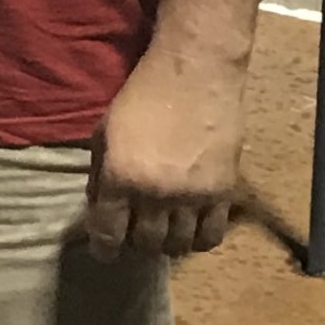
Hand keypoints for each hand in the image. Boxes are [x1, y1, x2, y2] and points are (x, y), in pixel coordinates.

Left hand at [83, 50, 244, 260]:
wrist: (196, 75)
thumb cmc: (143, 97)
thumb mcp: (105, 132)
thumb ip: (101, 174)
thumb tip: (101, 209)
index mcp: (120, 177)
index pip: (108, 233)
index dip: (104, 248)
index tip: (105, 250)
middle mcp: (155, 194)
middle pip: (145, 243)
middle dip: (135, 242)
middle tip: (135, 231)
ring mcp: (193, 196)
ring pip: (179, 245)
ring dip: (167, 242)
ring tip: (163, 230)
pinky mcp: (224, 192)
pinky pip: (212, 236)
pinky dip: (199, 240)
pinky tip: (191, 229)